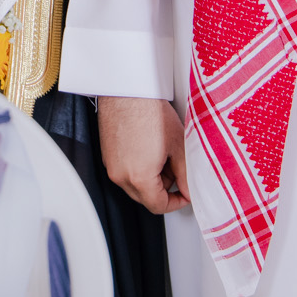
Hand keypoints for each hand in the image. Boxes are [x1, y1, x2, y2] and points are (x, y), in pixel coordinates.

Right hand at [97, 97, 189, 214]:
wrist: (128, 90)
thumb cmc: (149, 111)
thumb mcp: (178, 145)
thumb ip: (186, 174)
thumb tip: (190, 189)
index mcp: (139, 178)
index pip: (159, 206)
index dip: (177, 202)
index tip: (185, 193)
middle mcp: (120, 176)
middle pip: (145, 198)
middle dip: (164, 189)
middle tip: (176, 168)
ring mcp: (111, 165)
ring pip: (134, 185)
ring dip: (151, 178)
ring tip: (162, 153)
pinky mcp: (107, 155)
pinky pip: (124, 172)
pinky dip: (138, 168)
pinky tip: (148, 148)